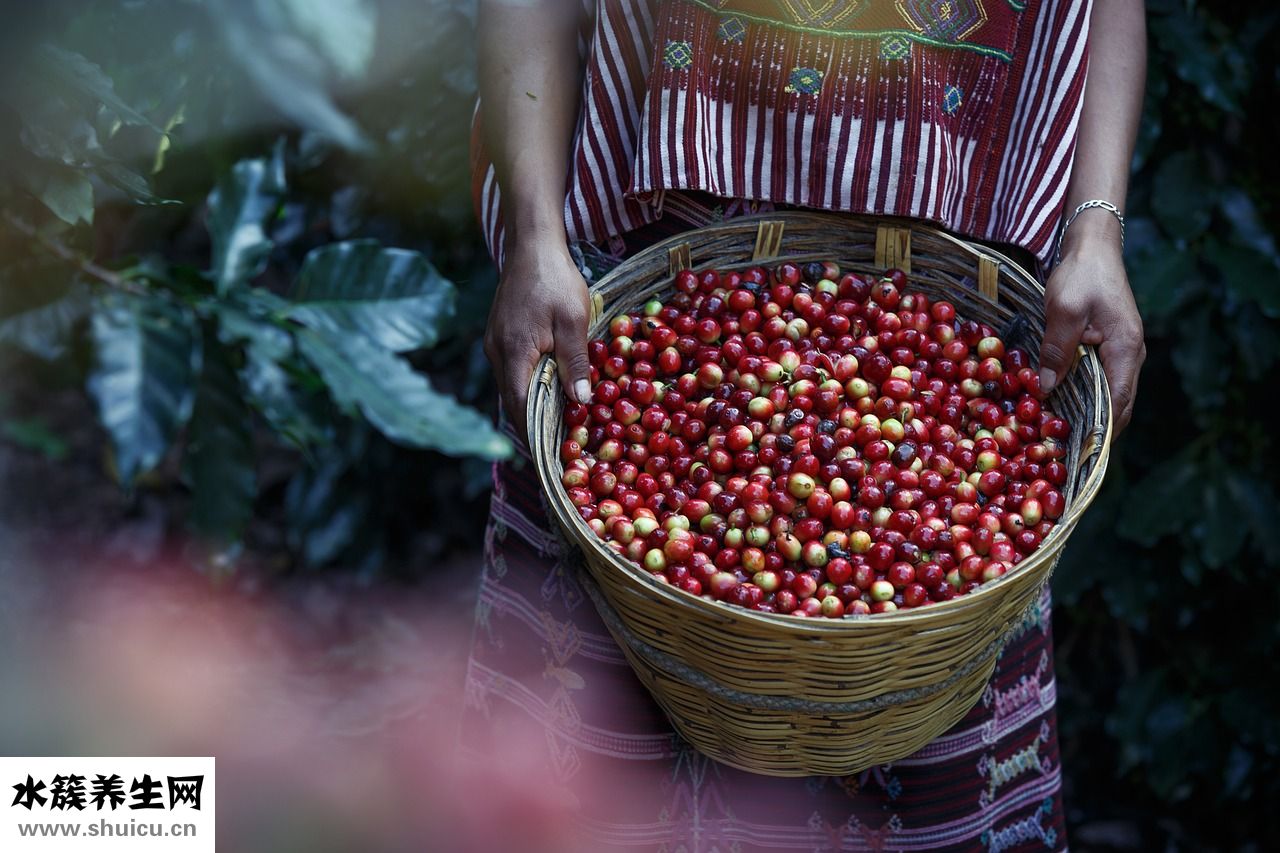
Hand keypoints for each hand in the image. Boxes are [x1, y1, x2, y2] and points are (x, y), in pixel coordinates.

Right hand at [484, 239, 591, 441]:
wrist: (532, 245)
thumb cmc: (555, 280)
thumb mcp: (574, 321)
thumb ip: (575, 362)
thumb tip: (581, 401)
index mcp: (513, 353)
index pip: (519, 408)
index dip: (533, 436)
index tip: (548, 460)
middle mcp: (497, 353)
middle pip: (513, 402)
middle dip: (534, 428)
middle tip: (558, 452)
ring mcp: (496, 344)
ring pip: (512, 387)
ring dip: (532, 408)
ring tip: (556, 430)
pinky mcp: (501, 336)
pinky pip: (514, 372)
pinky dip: (529, 387)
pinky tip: (549, 394)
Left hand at [1039, 231, 1145, 432]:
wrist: (1093, 249)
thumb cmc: (1082, 276)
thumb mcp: (1064, 311)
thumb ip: (1057, 350)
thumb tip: (1047, 388)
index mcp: (1125, 350)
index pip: (1118, 402)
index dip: (1101, 431)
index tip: (1080, 452)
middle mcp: (1129, 356)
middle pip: (1117, 405)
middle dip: (1094, 430)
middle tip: (1064, 452)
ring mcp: (1121, 352)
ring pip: (1109, 394)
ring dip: (1088, 415)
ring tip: (1060, 437)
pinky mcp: (1107, 347)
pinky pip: (1099, 380)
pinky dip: (1083, 396)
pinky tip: (1059, 405)